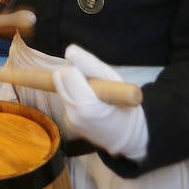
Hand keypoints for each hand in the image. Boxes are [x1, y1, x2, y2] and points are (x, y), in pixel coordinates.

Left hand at [51, 45, 149, 160]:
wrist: (129, 138)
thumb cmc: (126, 106)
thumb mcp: (114, 81)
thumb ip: (91, 66)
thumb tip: (69, 50)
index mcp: (86, 107)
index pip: (67, 74)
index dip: (79, 69)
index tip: (93, 75)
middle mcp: (73, 115)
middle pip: (59, 79)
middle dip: (72, 75)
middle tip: (92, 82)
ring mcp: (70, 121)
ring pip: (61, 88)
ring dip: (73, 85)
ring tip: (93, 93)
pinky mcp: (68, 123)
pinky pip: (66, 101)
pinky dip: (75, 97)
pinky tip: (90, 103)